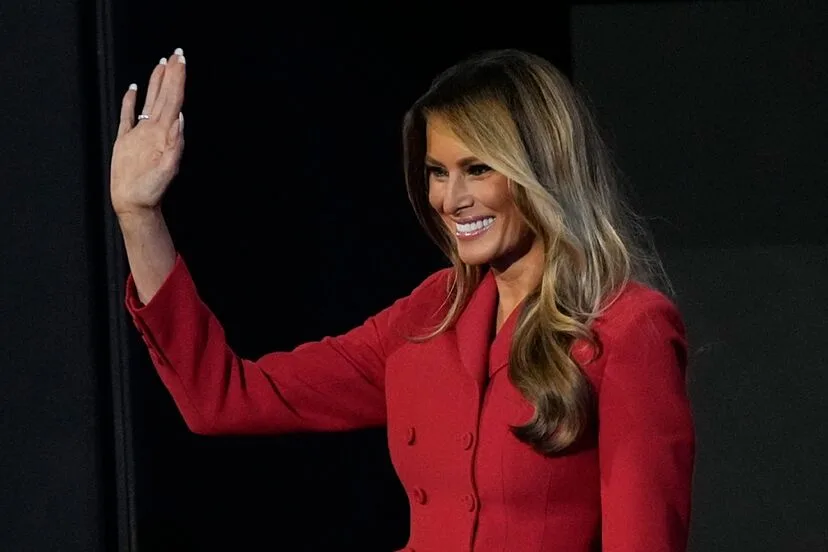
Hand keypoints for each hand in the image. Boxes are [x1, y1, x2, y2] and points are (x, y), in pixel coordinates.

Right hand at [110, 48, 185, 217]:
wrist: (135, 203)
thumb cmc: (151, 189)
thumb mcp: (167, 167)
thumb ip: (175, 144)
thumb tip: (180, 119)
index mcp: (165, 133)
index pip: (174, 99)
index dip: (178, 79)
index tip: (181, 61)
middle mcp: (155, 129)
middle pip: (164, 96)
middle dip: (171, 75)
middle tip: (176, 54)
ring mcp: (141, 133)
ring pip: (149, 101)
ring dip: (155, 83)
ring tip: (160, 65)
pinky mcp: (126, 139)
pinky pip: (128, 115)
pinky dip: (131, 101)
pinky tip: (133, 88)